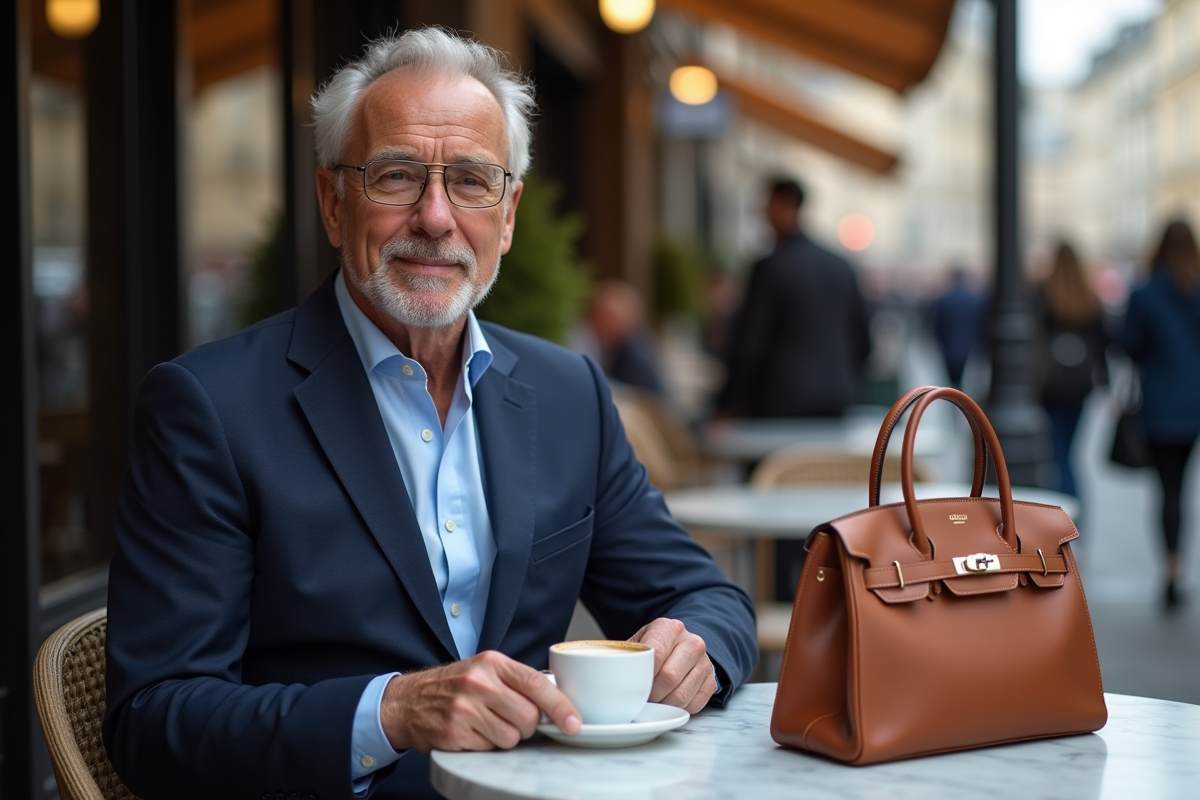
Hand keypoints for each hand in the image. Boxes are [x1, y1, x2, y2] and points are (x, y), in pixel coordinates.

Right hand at [380, 650, 580, 751]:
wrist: (409, 700)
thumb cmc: (455, 685)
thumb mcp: (486, 670)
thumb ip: (518, 681)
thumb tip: (558, 701)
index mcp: (492, 663)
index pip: (536, 684)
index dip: (560, 706)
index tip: (575, 723)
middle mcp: (479, 683)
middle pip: (529, 717)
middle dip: (529, 725)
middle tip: (513, 719)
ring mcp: (464, 709)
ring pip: (512, 737)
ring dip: (507, 737)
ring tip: (488, 724)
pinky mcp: (454, 733)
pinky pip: (490, 749)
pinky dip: (487, 745)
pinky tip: (473, 732)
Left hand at [628, 618, 716, 713]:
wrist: (684, 646)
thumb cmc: (657, 646)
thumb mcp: (641, 641)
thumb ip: (627, 654)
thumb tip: (606, 672)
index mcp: (670, 628)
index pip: (656, 653)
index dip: (643, 673)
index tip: (632, 684)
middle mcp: (692, 643)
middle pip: (669, 677)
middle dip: (651, 693)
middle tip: (640, 698)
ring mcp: (704, 662)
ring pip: (681, 695)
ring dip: (663, 705)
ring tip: (652, 703)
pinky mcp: (711, 681)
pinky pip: (693, 705)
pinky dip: (677, 709)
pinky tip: (668, 702)